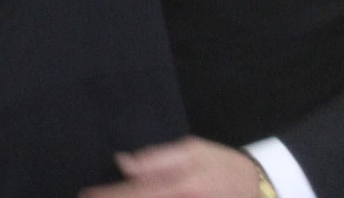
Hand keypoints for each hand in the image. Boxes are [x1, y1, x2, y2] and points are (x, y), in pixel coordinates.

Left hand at [79, 137, 262, 197]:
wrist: (255, 188)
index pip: (136, 193)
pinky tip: (134, 196)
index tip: (87, 195)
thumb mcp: (193, 150)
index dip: (109, 195)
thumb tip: (123, 162)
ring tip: (106, 197)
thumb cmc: (222, 165)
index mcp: (180, 186)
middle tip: (92, 197)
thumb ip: (156, 158)